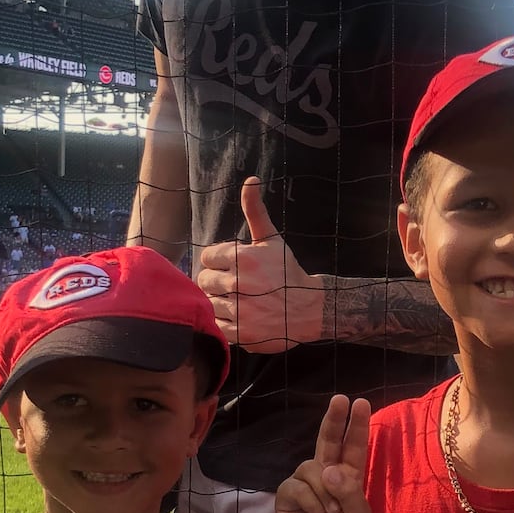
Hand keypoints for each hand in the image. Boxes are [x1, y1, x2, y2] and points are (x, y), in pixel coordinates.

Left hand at [196, 177, 323, 352]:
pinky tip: (238, 316)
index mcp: (244, 257)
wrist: (309, 309)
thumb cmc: (287, 272)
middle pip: (204, 280)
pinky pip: (216, 325)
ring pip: (208, 302)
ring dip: (218, 302)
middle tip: (234, 285)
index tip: (232, 267)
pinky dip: (223, 322)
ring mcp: (240, 309)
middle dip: (216, 281)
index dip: (218, 261)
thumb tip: (250, 180)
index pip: (207, 257)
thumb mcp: (272, 239)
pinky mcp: (241, 332)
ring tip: (236, 301)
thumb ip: (255, 211)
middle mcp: (240, 283)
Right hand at [276, 395, 371, 512]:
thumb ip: (349, 491)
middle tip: (340, 399)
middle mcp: (325, 476)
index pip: (352, 447)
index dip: (355, 426)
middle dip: (333, 420)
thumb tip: (327, 468)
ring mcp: (305, 484)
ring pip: (312, 467)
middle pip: (328, 441)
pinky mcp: (287, 496)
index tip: (359, 403)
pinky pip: (297, 486)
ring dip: (325, 492)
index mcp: (348, 479)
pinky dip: (311, 503)